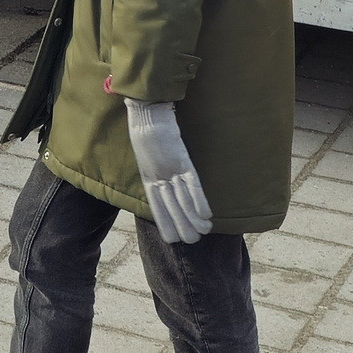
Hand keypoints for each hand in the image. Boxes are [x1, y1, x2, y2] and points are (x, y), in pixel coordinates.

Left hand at [124, 99, 211, 244]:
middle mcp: (158, 175)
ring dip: (193, 218)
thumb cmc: (146, 129)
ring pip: (182, 199)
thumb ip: (153, 167)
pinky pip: (192, 183)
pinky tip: (206, 214)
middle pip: (171, 206)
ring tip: (202, 234)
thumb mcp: (146, 152)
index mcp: (148, 176)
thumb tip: (161, 180)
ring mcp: (170, 168)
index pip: (156, 205)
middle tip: (192, 242)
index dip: (164, 222)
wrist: (147, 110)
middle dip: (181, 224)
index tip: (171, 239)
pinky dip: (199, 199)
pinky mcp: (181, 159)